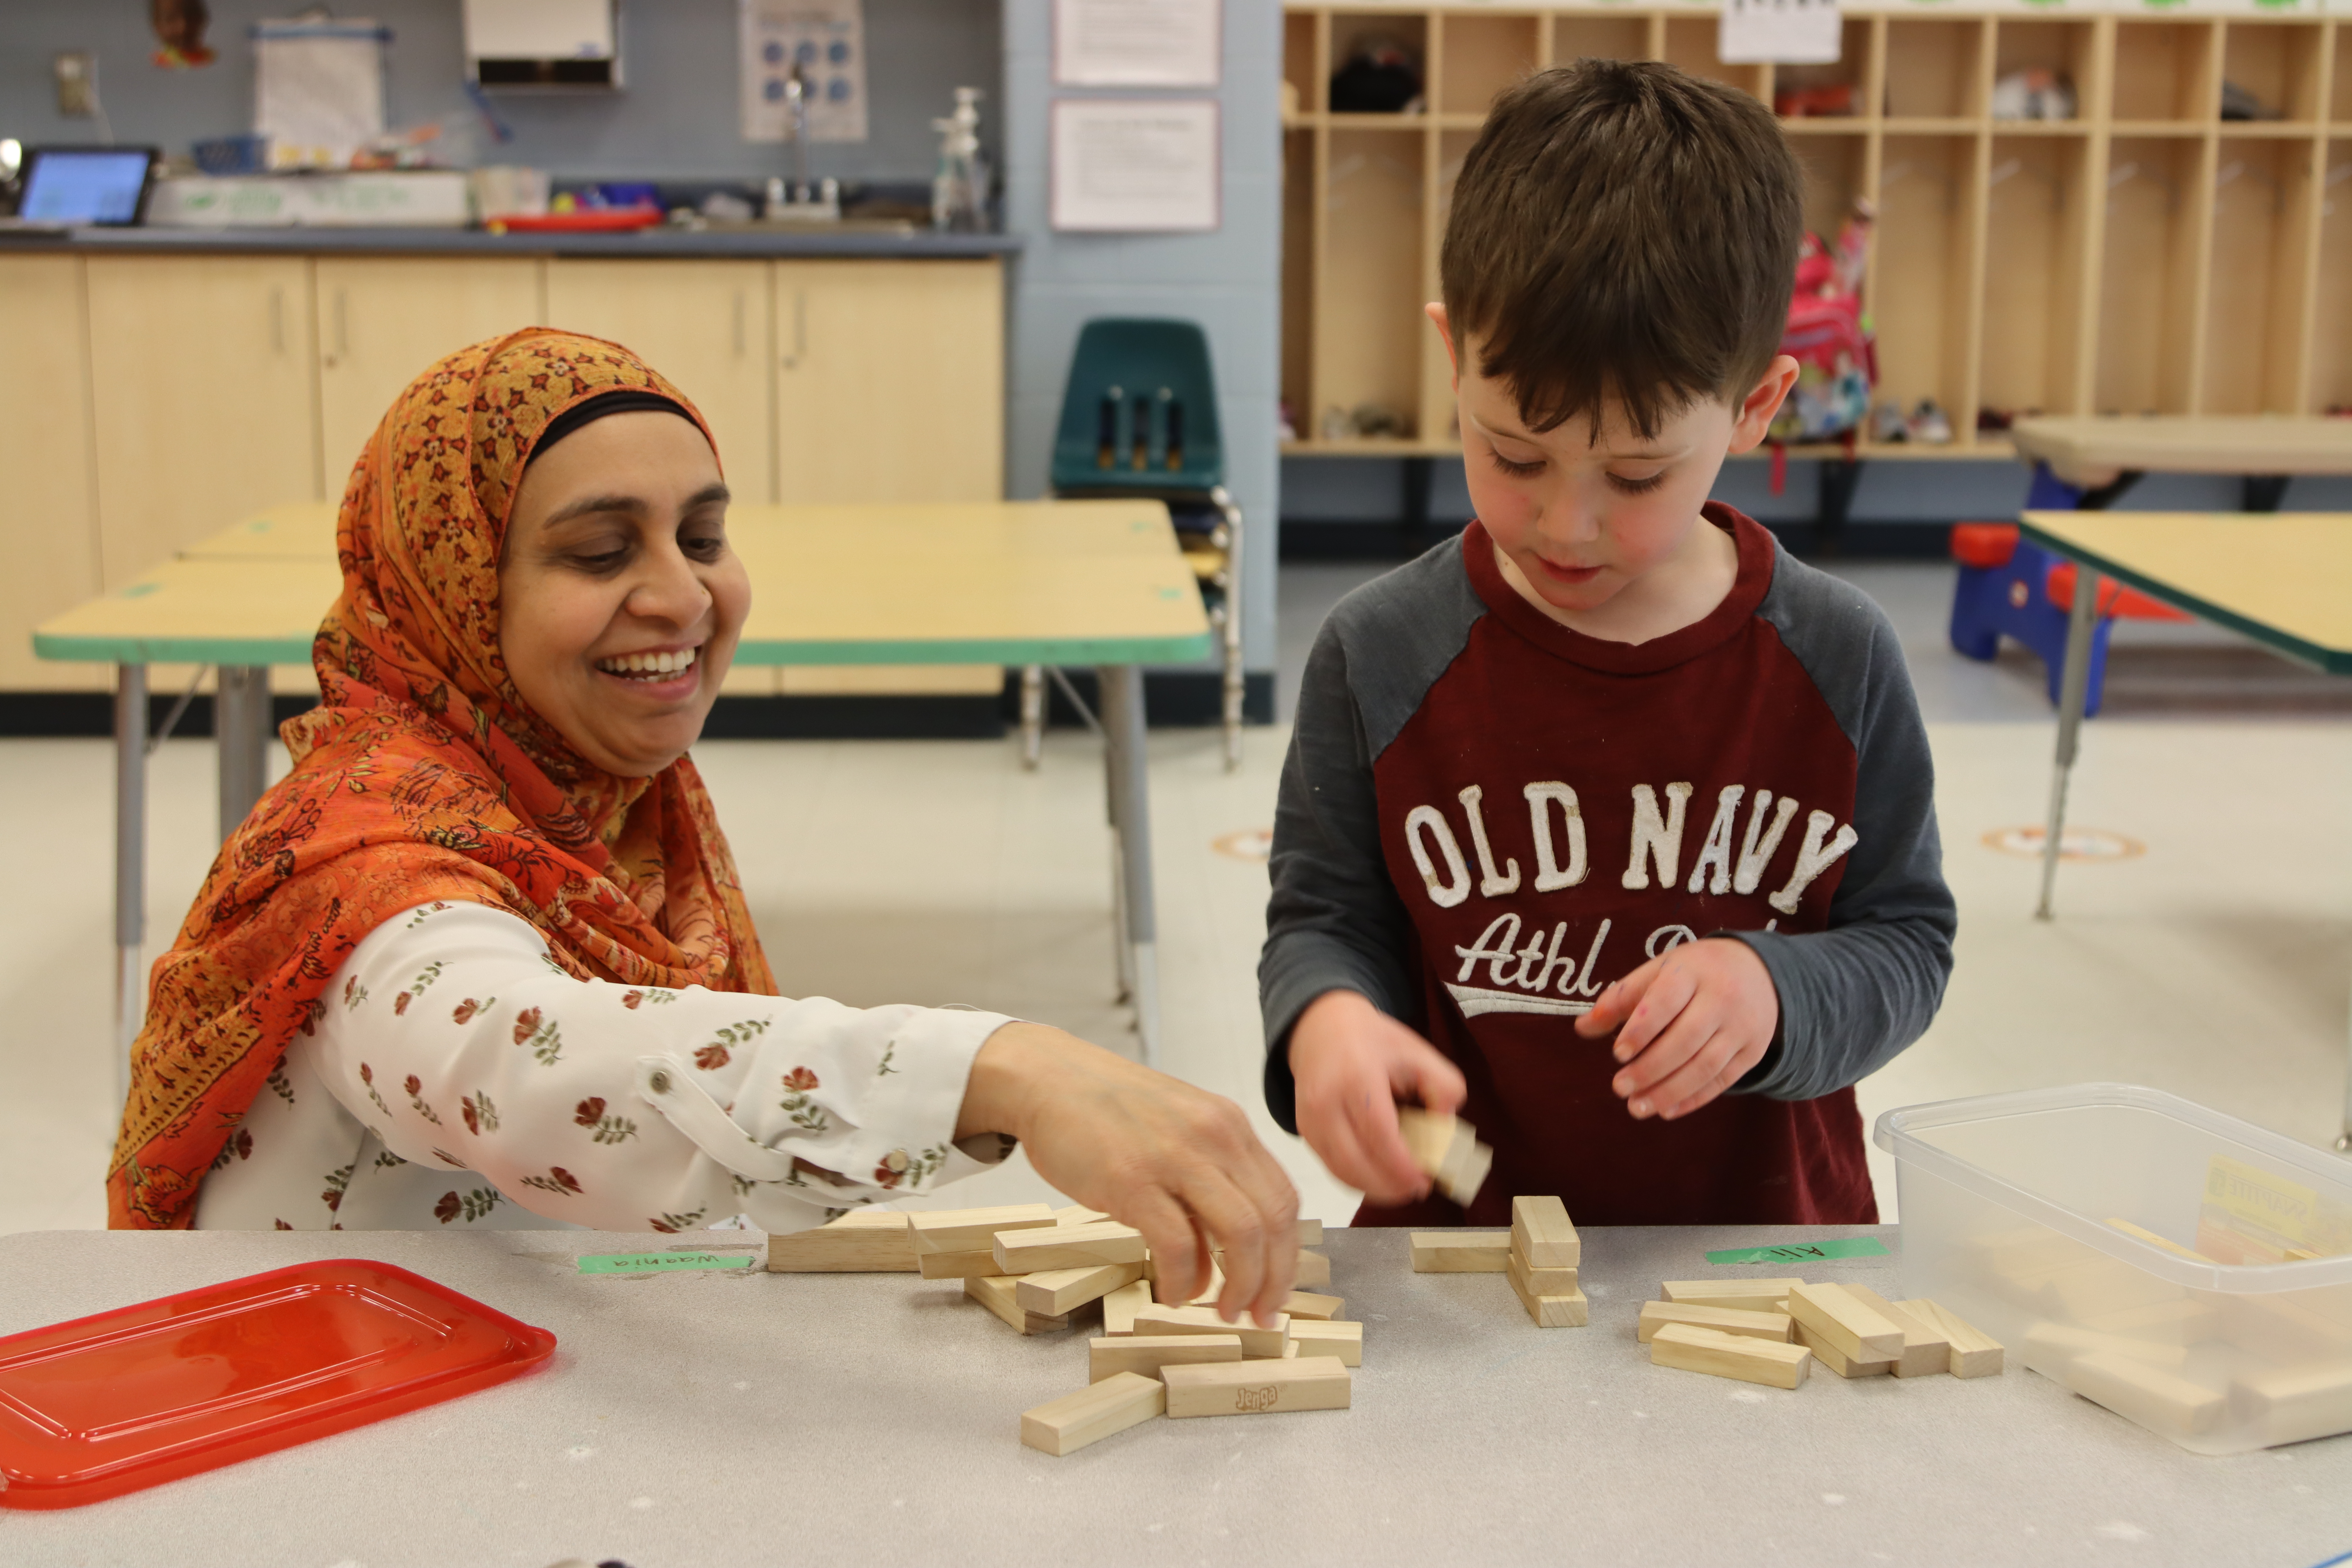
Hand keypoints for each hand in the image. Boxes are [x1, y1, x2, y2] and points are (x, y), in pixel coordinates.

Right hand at [957, 1022, 1298, 1326]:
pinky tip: (1171, 1293)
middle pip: (1271, 1222)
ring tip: (1221, 1311)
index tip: (1275, 1291)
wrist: (1048, 1078)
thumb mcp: (1177, 1132)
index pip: (1283, 1200)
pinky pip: (1178, 1246)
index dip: (1288, 1255)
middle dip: (1272, 1281)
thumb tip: (1216, 1263)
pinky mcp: (1132, 1180)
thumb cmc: (1108, 1111)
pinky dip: (1183, 1282)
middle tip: (1258, 1316)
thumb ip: (1205, 1186)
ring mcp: (1174, 1157)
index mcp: (1229, 1126)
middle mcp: (1214, 1137)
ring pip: (1239, 1234)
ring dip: (1239, 1286)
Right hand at [1288, 990, 1466, 1206]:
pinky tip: (1379, 1178)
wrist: (1321, 1028)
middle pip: (1355, 1162)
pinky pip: (1331, 1166)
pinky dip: (1357, 1180)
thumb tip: (1445, 1130)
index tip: (1425, 1180)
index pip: (1378, 1134)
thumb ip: (1444, 1087)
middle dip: (1390, 1186)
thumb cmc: (1373, 1042)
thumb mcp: (1418, 1052)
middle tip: (1418, 1189)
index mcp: (1356, 1077)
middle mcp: (1326, 1101)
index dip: (1401, 1166)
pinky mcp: (1304, 1131)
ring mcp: (1309, 1119)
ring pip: (1341, 1171)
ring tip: (1401, 1188)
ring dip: (1374, 1189)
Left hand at [1573, 938, 1776, 1120]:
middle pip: (1686, 1040)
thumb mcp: (1658, 971)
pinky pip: (1723, 1080)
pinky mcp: (1753, 1051)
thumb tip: (1583, 1027)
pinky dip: (1693, 1099)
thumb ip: (1621, 998)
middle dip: (1650, 1069)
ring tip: (1636, 1107)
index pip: (1666, 1001)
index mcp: (1692, 972)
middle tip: (1619, 1088)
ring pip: (1705, 1066)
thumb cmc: (1693, 973)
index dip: (1641, 1029)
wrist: (1757, 971)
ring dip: (1668, 1092)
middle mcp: (1722, 998)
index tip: (1617, 1054)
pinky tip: (1666, 1110)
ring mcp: (1742, 1027)